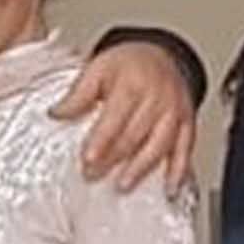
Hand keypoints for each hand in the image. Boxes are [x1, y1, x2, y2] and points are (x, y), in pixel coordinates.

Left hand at [56, 40, 199, 193]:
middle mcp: (157, 98)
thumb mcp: (99, 68)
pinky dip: (178, 171)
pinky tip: (169, 188)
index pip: (116, 117)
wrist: (162, 55)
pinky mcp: (187, 123)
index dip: (101, 140)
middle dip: (112, 158)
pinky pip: (185, 149)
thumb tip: (56, 113)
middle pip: (134, 134)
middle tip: (92, 175)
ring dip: (140, 169)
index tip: (88, 158)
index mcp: (133, 84)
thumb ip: (78, 94)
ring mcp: (174, 112)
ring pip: (158, 146)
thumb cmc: (129, 64)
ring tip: (122, 185)